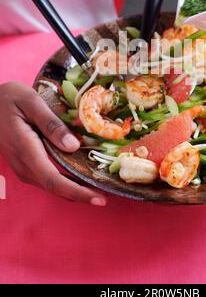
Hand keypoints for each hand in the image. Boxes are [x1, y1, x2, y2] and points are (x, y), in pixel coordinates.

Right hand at [0, 82, 105, 205]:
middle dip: (80, 195)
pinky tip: (79, 178)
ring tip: (97, 188)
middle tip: (106, 197)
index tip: (99, 199)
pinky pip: (46, 178)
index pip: (53, 179)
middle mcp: (23, 163)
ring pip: (50, 185)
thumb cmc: (9, 97)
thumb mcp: (31, 101)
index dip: (77, 192)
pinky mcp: (24, 163)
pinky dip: (65, 182)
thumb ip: (51, 124)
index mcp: (25, 148)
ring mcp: (22, 165)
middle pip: (54, 187)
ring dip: (73, 190)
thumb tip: (73, 146)